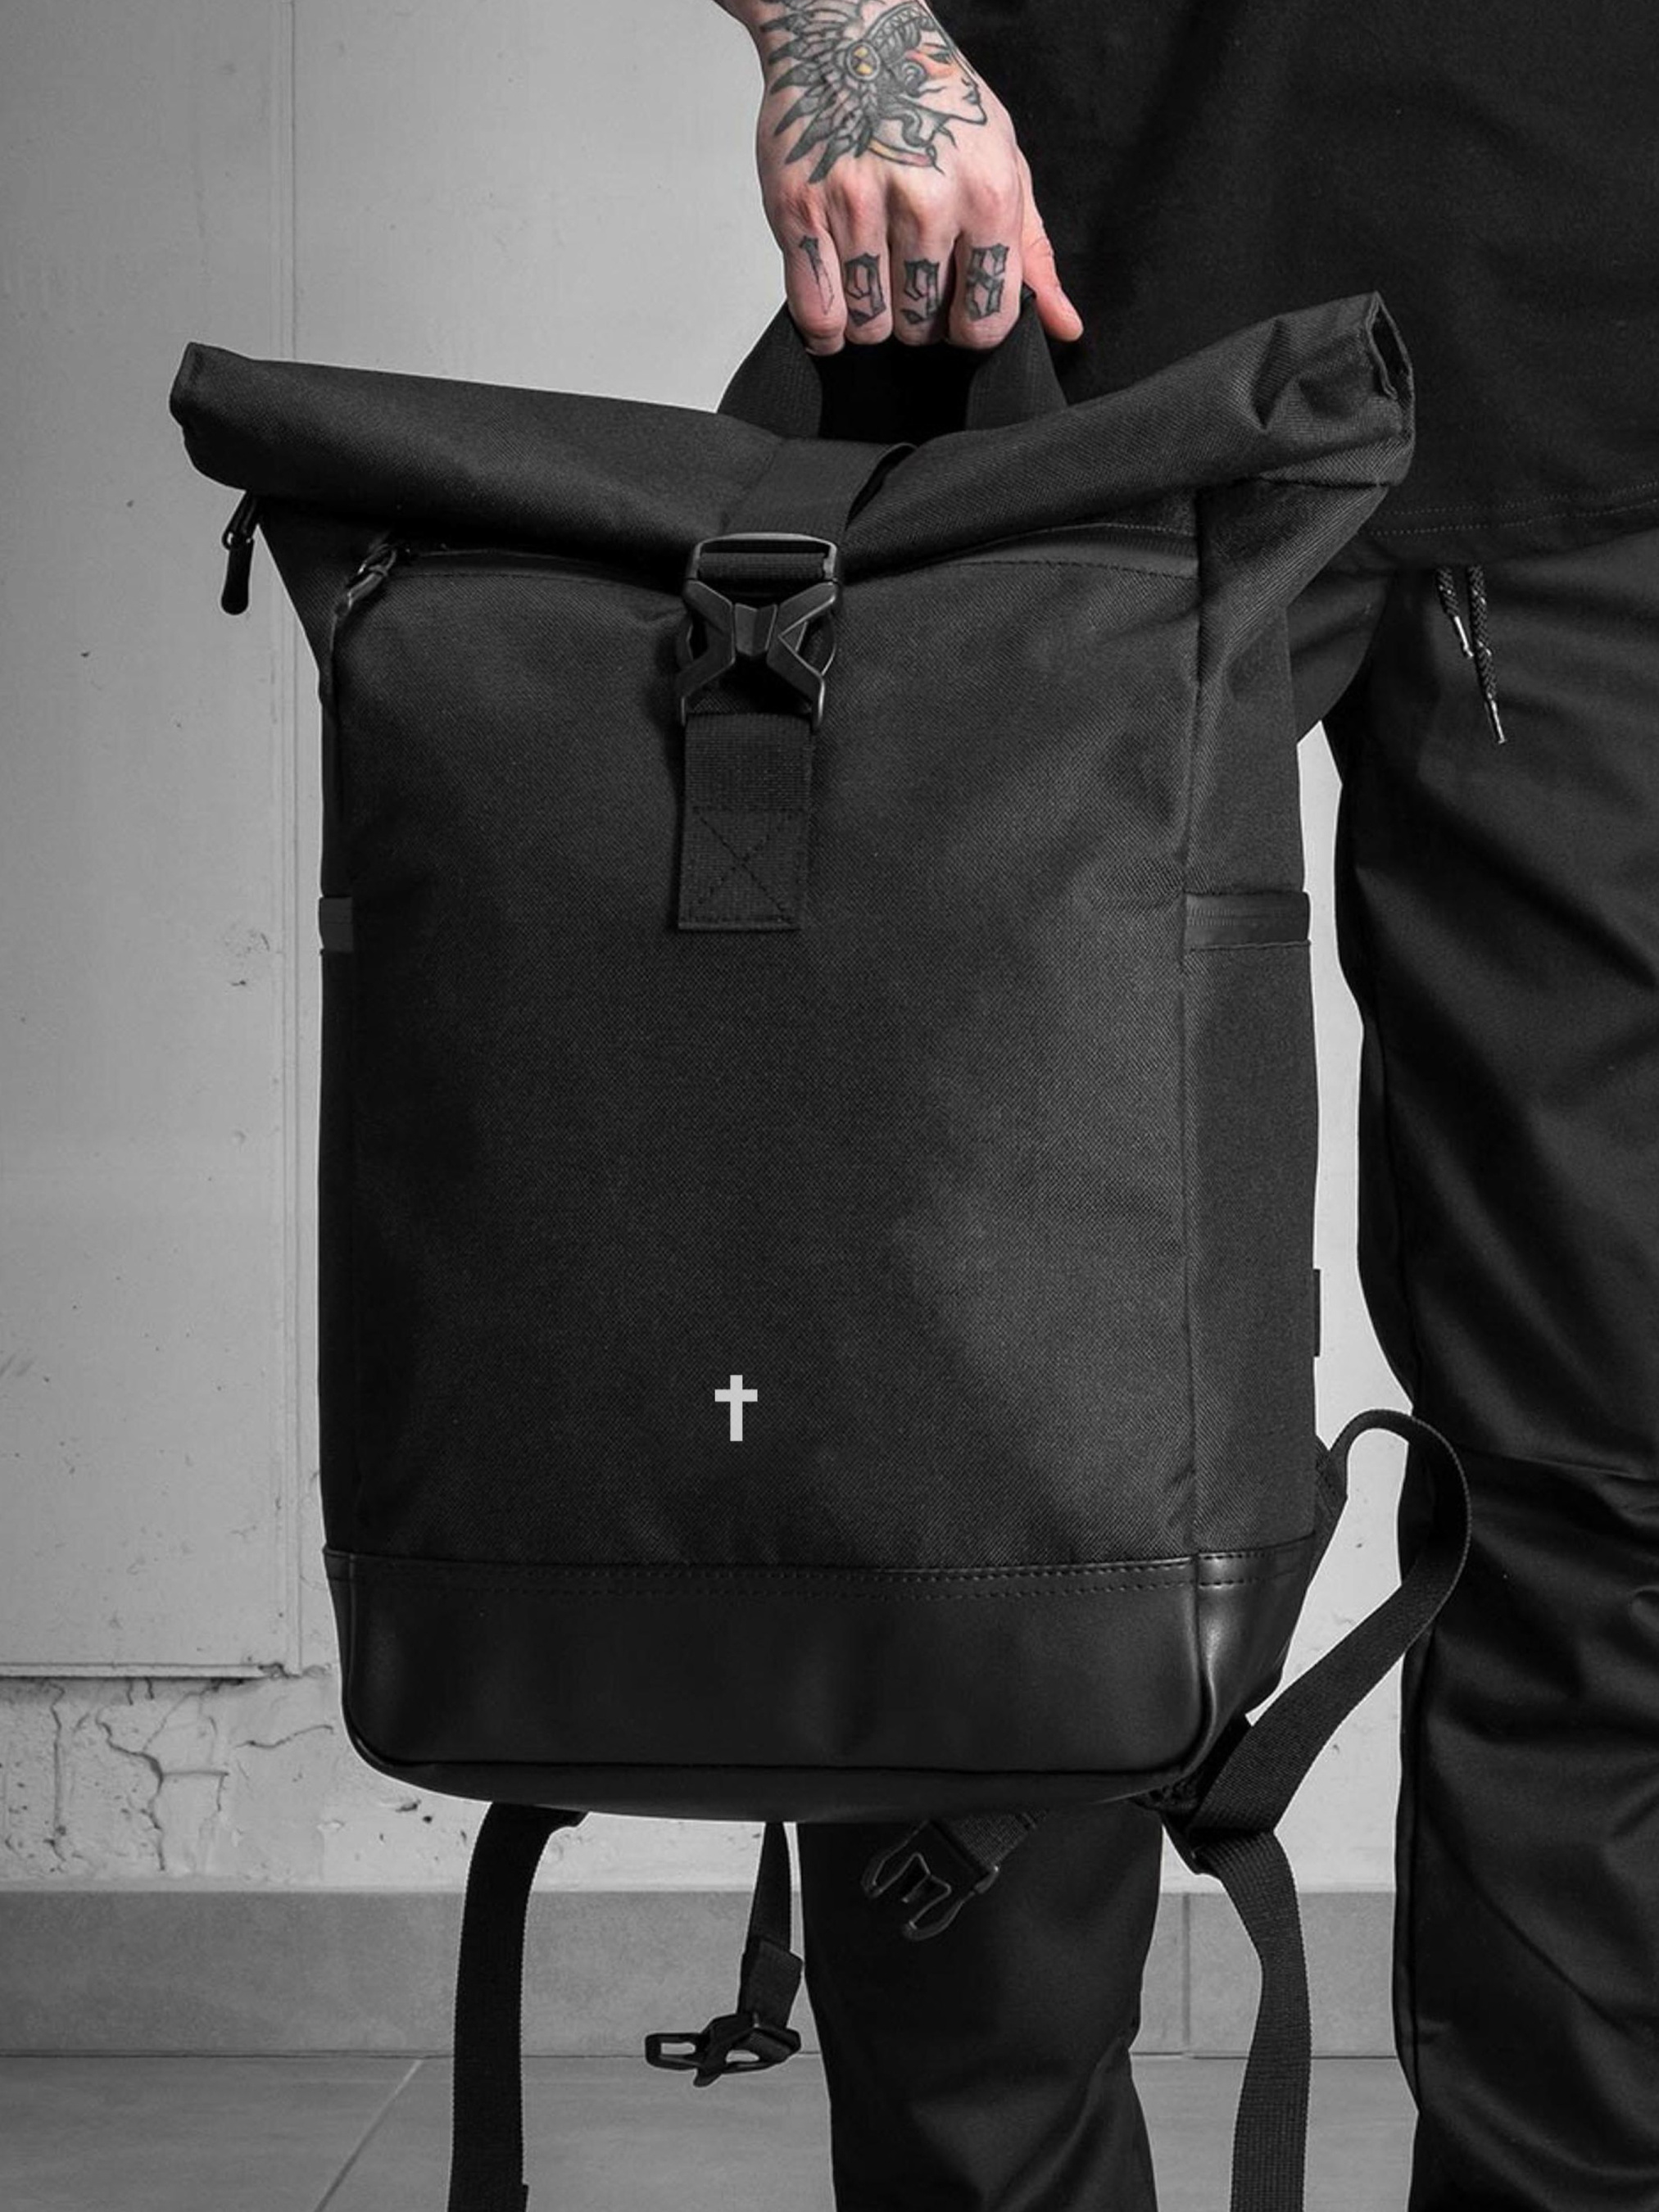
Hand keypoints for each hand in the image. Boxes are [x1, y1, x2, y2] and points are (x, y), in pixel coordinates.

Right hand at [725, 0, 1082, 355]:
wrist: (849, 29)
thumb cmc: (932, 98)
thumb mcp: (1002, 161)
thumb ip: (1031, 251)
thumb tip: (1065, 327)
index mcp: (987, 193)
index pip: (985, 319)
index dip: (971, 324)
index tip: (957, 307)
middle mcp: (925, 201)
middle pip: (921, 328)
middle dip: (916, 318)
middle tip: (907, 275)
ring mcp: (858, 206)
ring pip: (867, 326)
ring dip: (869, 317)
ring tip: (872, 275)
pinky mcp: (800, 210)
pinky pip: (817, 315)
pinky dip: (825, 326)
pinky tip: (837, 300)